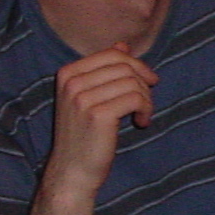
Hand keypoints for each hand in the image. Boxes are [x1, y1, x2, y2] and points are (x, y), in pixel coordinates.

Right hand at [45, 45, 158, 196]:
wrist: (72, 170)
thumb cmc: (85, 135)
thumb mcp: (89, 98)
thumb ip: (103, 71)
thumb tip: (122, 44)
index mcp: (67, 73)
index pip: (113, 54)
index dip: (137, 66)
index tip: (147, 83)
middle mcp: (72, 82)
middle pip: (125, 66)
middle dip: (143, 83)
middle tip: (145, 103)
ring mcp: (82, 97)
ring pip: (133, 82)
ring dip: (146, 99)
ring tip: (142, 115)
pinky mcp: (98, 114)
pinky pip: (136, 98)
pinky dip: (145, 109)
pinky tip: (141, 122)